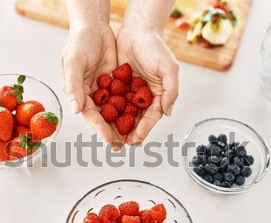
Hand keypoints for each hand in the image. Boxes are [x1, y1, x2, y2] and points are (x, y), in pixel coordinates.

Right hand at [61, 24, 124, 143]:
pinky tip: (140, 116)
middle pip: (104, 117)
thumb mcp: (73, 62)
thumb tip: (76, 110)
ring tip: (133, 137)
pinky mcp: (115, 82)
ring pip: (115, 111)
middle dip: (114, 132)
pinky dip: (130, 108)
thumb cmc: (79, 42)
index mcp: (79, 93)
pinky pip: (124, 98)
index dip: (101, 129)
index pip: (91, 115)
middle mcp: (92, 94)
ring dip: (123, 124)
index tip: (111, 140)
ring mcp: (104, 89)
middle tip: (124, 146)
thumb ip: (73, 86)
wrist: (93, 26)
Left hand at [116, 27, 178, 144]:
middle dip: (128, 133)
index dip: (144, 129)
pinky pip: (111, 101)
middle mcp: (143, 97)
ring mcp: (129, 92)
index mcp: (158, 96)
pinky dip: (107, 111)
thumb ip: (171, 91)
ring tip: (109, 138)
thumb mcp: (169, 68)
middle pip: (136, 120)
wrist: (138, 29)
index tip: (135, 140)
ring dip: (116, 126)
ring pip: (122, 114)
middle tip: (120, 145)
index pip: (151, 117)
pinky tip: (100, 120)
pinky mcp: (117, 85)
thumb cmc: (156, 47)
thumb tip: (167, 113)